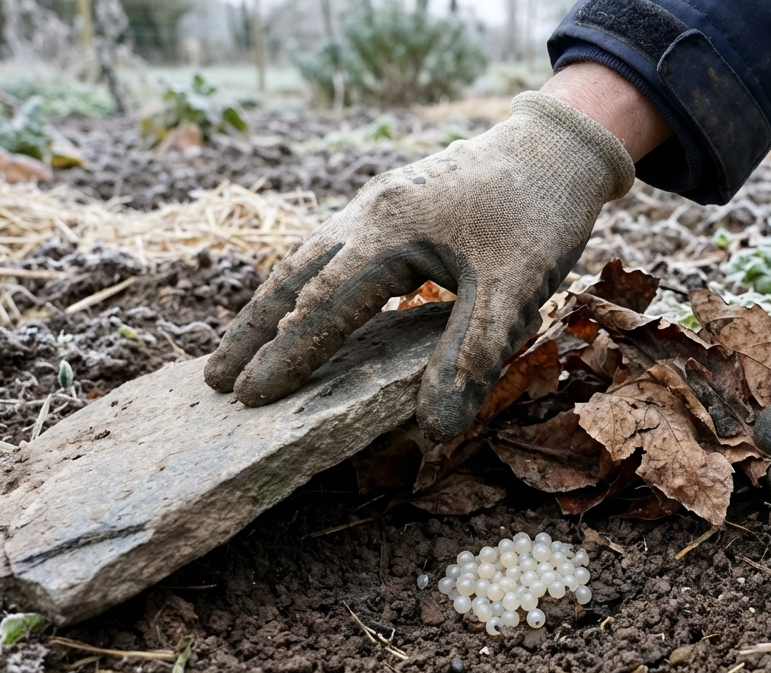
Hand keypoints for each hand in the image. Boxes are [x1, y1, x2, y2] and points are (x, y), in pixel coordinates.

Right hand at [204, 91, 635, 439]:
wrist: (557, 145)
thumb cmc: (539, 215)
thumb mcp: (515, 291)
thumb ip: (472, 357)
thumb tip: (434, 430)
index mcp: (390, 233)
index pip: (323, 306)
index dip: (288, 356)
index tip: (250, 399)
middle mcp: (368, 212)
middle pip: (293, 277)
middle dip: (252, 331)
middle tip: (213, 381)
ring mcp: (375, 201)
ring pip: (305, 258)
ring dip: (270, 306)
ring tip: (238, 349)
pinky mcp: (391, 203)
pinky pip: (328, 247)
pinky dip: (302, 283)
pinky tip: (301, 306)